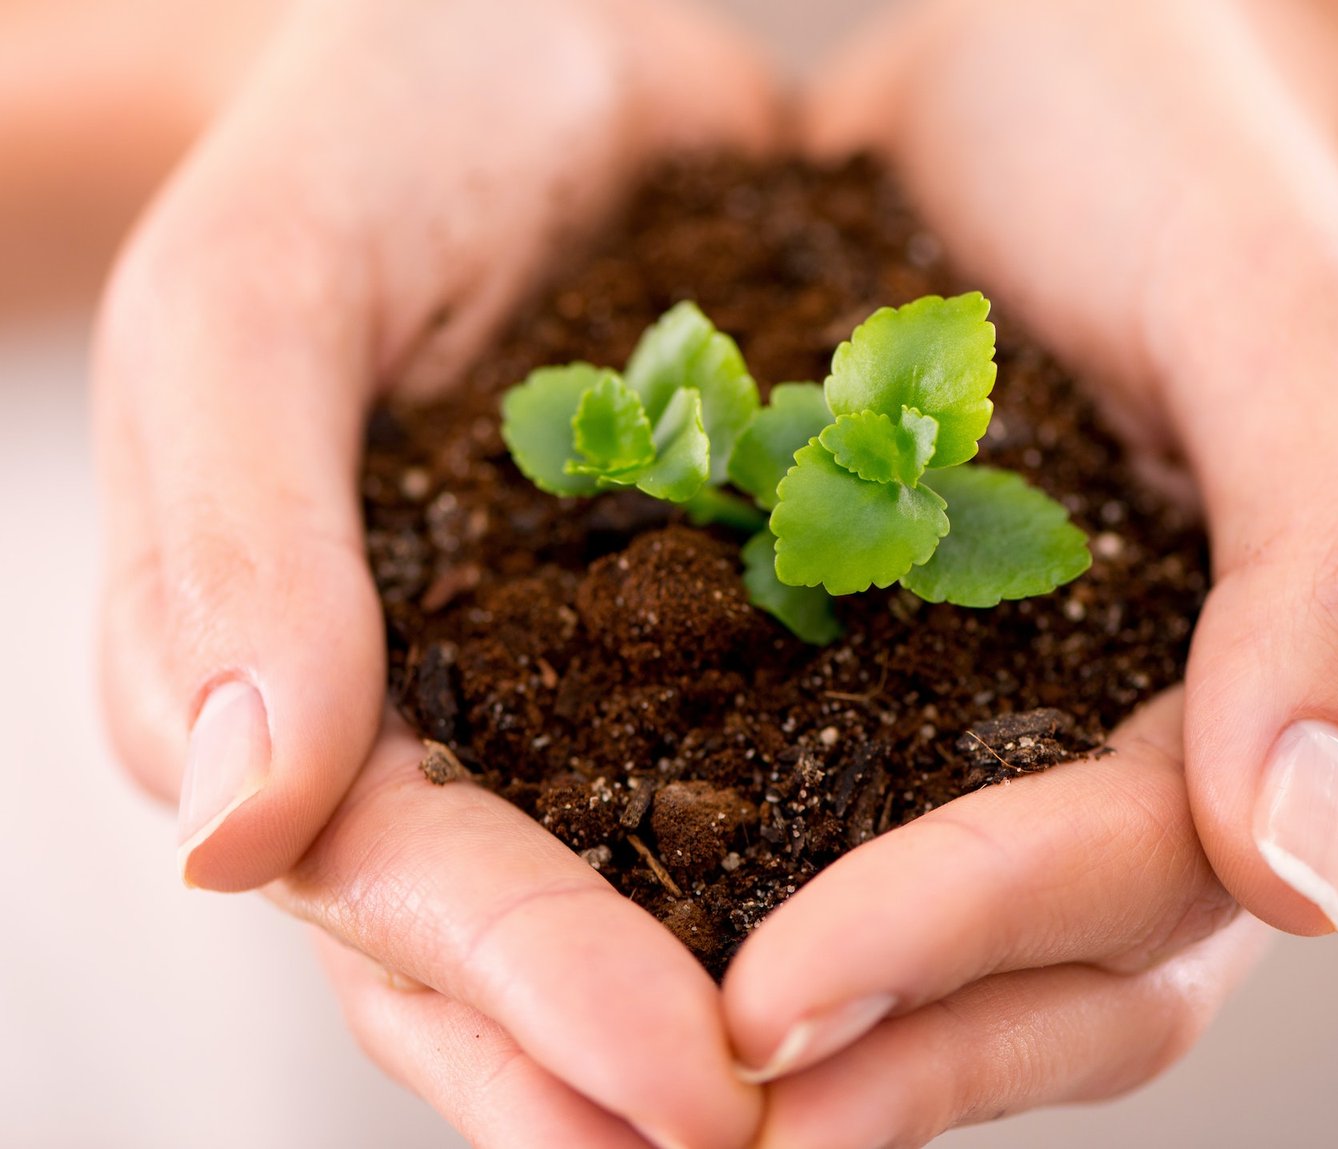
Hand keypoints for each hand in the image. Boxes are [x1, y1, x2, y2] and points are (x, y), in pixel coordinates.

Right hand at [93, 1, 773, 1142]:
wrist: (534, 48)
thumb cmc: (369, 148)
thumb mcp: (263, 300)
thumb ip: (230, 542)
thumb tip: (235, 828)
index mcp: (301, 682)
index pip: (400, 878)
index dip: (523, 987)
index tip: (677, 1078)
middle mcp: (443, 722)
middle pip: (513, 950)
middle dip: (628, 1057)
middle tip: (773, 1144)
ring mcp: (580, 689)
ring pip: (644, 899)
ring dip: (749, 1014)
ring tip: (869, 1102)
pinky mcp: (717, 626)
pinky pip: (772, 768)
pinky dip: (844, 852)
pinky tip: (947, 926)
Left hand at [723, 1, 1337, 1140]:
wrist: (1065, 74)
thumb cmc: (1190, 162)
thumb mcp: (1302, 323)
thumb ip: (1336, 583)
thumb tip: (1303, 881)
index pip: (1154, 874)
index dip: (964, 941)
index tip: (766, 998)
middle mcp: (1219, 757)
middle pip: (1078, 973)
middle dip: (893, 1048)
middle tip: (697, 1111)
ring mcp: (1093, 737)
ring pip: (990, 959)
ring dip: (844, 1038)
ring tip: (658, 1095)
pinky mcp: (972, 690)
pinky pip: (891, 834)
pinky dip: (791, 903)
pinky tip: (654, 942)